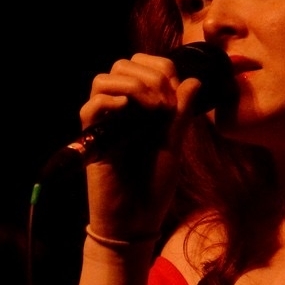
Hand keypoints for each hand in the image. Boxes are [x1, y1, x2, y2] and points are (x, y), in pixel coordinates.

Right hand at [81, 53, 201, 238]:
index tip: (176, 96)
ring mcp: (105, 121)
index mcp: (143, 107)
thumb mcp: (174, 144)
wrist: (136, 219)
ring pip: (104, 79)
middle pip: (124, 65)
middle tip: (165, 104)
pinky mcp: (91, 137)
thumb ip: (181, 113)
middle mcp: (121, 109)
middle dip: (150, 76)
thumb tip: (193, 80)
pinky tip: (128, 113)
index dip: (163, 70)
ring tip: (152, 108)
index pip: (145, 66)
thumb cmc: (154, 185)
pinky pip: (91, 106)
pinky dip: (110, 102)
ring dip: (133, 85)